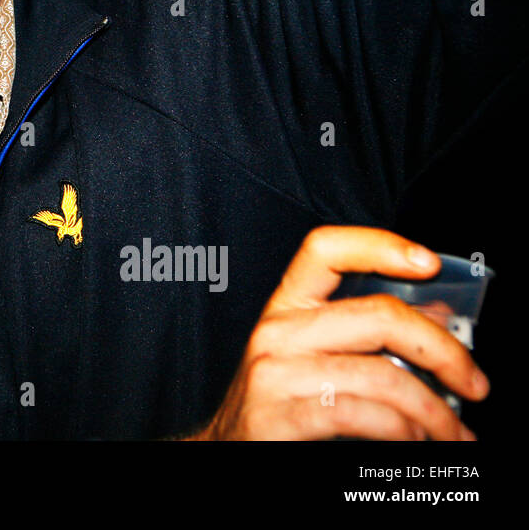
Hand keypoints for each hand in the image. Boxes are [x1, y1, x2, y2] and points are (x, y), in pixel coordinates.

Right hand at [193, 226, 488, 439]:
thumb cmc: (277, 404)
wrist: (224, 451)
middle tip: (472, 381)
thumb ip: (370, 334)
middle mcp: (276, 332)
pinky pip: (362, 417)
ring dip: (434, 411)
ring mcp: (274, 374)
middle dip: (443, 351)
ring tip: (452, 432)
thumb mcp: (315, 358)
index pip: (325, 250)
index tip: (428, 263)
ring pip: (381, 376)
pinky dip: (404, 432)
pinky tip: (415, 441)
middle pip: (377, 316)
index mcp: (285, 307)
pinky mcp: (279, 418)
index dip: (379, 245)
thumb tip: (438, 316)